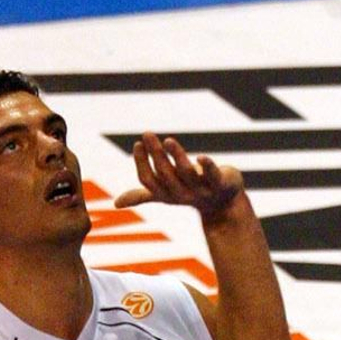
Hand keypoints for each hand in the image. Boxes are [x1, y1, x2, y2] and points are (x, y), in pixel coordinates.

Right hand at [117, 135, 246, 222]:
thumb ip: (143, 195)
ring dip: (176, 156)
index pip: (149, 180)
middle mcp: (182, 194)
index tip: (138, 143)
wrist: (225, 205)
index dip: (141, 163)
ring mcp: (201, 190)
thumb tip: (115, 204)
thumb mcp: (166, 194)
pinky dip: (207, 166)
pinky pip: (212, 175)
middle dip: (155, 154)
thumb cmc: (191, 194)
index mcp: (166, 194)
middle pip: (165, 174)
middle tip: (147, 134)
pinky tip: (201, 156)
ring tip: (168, 140)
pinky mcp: (219, 183)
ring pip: (186, 173)